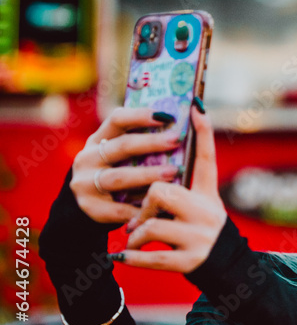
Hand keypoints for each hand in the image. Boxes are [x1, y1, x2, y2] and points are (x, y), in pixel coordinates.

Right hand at [70, 107, 180, 223]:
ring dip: (147, 174)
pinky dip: (139, 208)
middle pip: (121, 146)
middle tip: (176, 140)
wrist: (89, 207)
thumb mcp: (123, 155)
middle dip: (151, 142)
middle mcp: (87, 158)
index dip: (140, 115)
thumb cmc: (119, 173)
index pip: (117, 119)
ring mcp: (85, 183)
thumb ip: (144, 142)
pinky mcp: (89, 207)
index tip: (167, 115)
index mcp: (98, 139)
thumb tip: (184, 125)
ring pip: (118, 177)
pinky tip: (160, 207)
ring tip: (173, 173)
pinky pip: (118, 208)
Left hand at [117, 106, 226, 273]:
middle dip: (145, 204)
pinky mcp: (189, 262)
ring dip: (136, 234)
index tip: (196, 108)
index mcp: (208, 195)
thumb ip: (183, 186)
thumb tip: (163, 158)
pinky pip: (151, 257)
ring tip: (134, 238)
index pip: (206, 159)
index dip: (203, 132)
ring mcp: (200, 238)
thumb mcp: (201, 205)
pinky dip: (132, 258)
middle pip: (162, 191)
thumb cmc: (201, 230)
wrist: (226, 266)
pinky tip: (122, 257)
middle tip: (141, 214)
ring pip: (151, 226)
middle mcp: (208, 213)